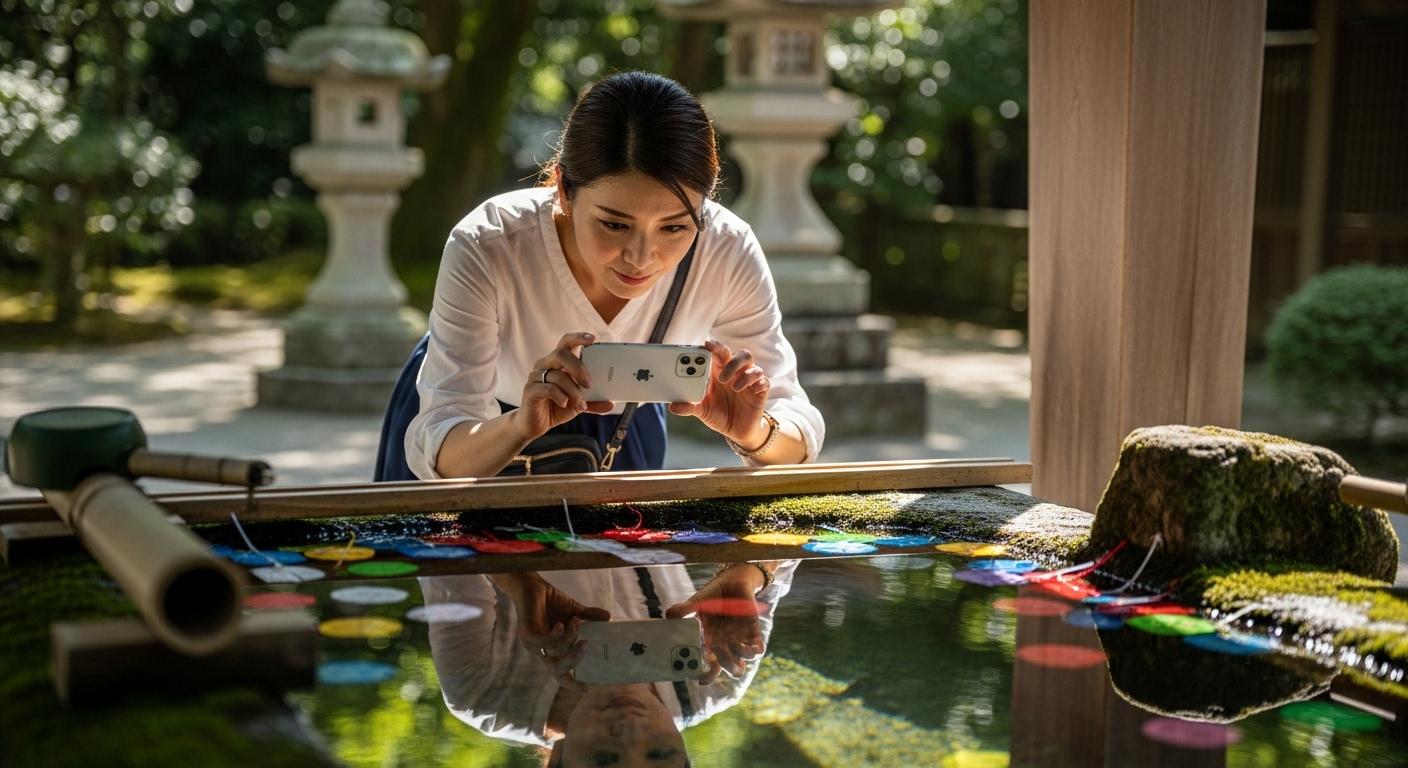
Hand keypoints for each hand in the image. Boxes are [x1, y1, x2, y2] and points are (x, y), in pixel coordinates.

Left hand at [495, 572, 610, 691]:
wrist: (532, 586)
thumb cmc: (551, 602)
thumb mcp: (574, 611)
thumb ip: (589, 617)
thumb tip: (608, 617)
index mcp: (553, 651)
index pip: (560, 674)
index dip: (572, 683)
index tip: (587, 689)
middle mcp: (542, 652)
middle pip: (558, 669)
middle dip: (574, 660)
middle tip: (586, 644)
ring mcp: (533, 644)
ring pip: (556, 651)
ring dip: (570, 636)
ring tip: (575, 620)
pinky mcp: (527, 633)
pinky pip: (543, 641)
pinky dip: (555, 635)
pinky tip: (561, 624)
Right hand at [516, 332, 615, 440]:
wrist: (536, 425)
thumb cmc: (557, 407)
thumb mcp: (579, 403)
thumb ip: (593, 401)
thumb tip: (611, 403)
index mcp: (557, 362)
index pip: (566, 342)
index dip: (578, 338)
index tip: (593, 339)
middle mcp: (545, 364)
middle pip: (561, 353)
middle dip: (578, 367)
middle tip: (589, 384)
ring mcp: (536, 376)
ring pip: (558, 375)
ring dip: (574, 391)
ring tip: (581, 404)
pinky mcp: (530, 389)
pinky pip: (548, 388)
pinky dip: (561, 397)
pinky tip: (565, 404)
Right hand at [665, 565, 766, 683]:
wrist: (732, 582)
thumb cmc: (712, 596)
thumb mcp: (695, 603)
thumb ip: (683, 611)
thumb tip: (668, 616)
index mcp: (709, 645)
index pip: (708, 669)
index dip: (705, 677)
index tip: (700, 678)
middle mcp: (725, 648)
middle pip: (726, 670)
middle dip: (721, 668)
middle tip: (714, 653)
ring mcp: (740, 642)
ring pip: (740, 666)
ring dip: (733, 661)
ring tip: (727, 641)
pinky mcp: (753, 634)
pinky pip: (757, 651)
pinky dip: (749, 651)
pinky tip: (736, 640)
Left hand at [669, 339, 770, 450]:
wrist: (736, 431)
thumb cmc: (718, 414)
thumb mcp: (702, 411)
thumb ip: (689, 407)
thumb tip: (673, 407)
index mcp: (718, 371)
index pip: (718, 352)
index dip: (714, 346)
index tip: (706, 345)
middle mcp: (735, 372)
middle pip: (737, 354)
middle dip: (729, 359)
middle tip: (721, 375)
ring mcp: (748, 380)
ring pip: (751, 363)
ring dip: (742, 372)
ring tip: (733, 386)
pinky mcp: (760, 391)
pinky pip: (764, 380)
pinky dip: (757, 383)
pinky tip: (751, 390)